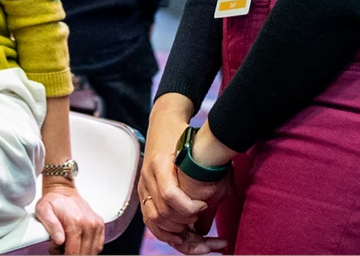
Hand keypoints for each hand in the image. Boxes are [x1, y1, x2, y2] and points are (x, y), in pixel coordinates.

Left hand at [35, 178, 105, 253]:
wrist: (63, 190)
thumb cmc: (53, 201)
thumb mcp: (43, 210)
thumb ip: (50, 225)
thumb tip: (59, 240)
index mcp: (75, 222)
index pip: (74, 252)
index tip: (57, 251)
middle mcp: (89, 224)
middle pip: (83, 253)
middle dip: (71, 254)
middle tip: (60, 248)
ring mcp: (96, 225)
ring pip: (92, 251)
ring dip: (81, 252)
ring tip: (69, 245)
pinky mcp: (100, 225)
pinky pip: (98, 245)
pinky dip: (89, 248)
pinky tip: (79, 244)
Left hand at [139, 98, 225, 254]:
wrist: (169, 117)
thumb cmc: (184, 152)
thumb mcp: (187, 184)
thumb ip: (192, 207)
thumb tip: (201, 230)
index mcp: (149, 197)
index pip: (161, 232)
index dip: (185, 245)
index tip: (209, 247)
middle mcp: (145, 190)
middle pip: (162, 228)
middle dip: (190, 238)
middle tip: (214, 237)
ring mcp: (148, 178)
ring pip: (164, 216)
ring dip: (188, 219)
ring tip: (205, 210)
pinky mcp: (157, 165)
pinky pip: (168, 196)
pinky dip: (185, 205)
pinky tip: (199, 203)